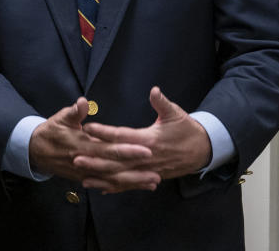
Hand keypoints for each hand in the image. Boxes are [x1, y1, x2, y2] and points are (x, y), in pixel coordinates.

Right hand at [29, 97, 159, 191]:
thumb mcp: (60, 118)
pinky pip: (106, 184)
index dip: (128, 150)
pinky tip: (137, 186)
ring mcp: (86, 173)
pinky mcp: (86, 178)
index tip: (146, 149)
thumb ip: (74, 112)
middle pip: (115, 169)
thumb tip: (83, 102)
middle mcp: (86, 163)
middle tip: (156, 173)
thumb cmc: (51, 131)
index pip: (109, 149)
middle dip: (136, 172)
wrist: (36, 151)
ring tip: (153, 183)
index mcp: (82, 146)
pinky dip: (122, 186)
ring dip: (133, 183)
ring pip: (112, 180)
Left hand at [76, 87, 211, 191]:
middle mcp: (145, 158)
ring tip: (82, 176)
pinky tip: (100, 188)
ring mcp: (147, 170)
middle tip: (76, 157)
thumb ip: (162, 103)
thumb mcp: (176, 113)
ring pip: (121, 176)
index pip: (122, 136)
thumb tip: (154, 90)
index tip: (88, 128)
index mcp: (149, 140)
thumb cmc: (187, 130)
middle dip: (96, 160)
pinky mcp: (149, 177)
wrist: (202, 151)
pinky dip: (114, 187)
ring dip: (101, 177)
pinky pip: (129, 184)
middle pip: (116, 160)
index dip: (104, 133)